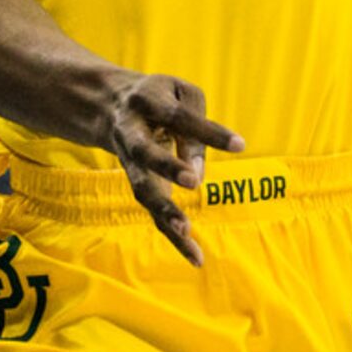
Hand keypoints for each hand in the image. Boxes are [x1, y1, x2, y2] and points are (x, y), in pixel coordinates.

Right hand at [101, 70, 242, 265]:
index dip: (208, 131)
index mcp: (145, 100)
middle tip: (192, 181)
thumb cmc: (160, 98)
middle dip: (166, 166)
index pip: (178, 116)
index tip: (239, 145)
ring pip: (143, 189)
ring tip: (185, 230)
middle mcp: (131, 133)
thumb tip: (198, 176)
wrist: (111, 107)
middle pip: (145, 152)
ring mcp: (130, 162)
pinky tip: (196, 257)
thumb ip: (196, 127)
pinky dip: (173, 238)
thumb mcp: (180, 94)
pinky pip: (153, 213)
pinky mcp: (139, 185)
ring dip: (163, 210)